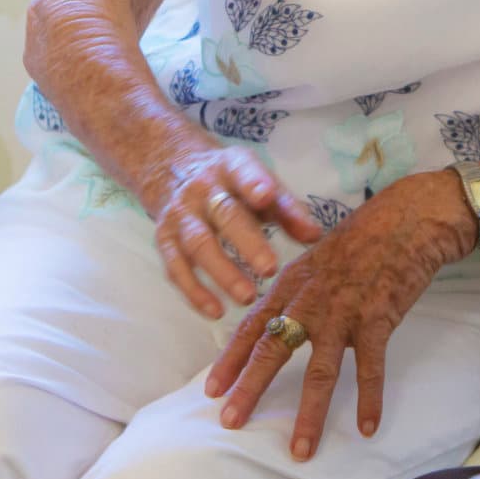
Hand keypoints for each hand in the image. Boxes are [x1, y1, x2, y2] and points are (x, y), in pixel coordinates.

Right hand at [142, 142, 323, 318]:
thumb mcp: (260, 185)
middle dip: (247, 242)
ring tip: (248, 297)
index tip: (267, 197)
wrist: (172, 168)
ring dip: (223, 272)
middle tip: (270, 269)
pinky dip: (194, 292)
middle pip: (224, 214)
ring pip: (199, 244)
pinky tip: (216, 311)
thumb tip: (315, 236)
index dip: (253, 183)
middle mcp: (201, 189)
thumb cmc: (232, 185)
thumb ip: (287, 209)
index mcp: (230, 168)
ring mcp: (180, 215)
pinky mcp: (164, 239)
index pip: (242, 172)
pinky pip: (176, 268)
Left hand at [204, 173, 467, 459]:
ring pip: (321, 371)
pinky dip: (370, 399)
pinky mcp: (378, 319)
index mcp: (291, 285)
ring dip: (310, 414)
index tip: (212, 389)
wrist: (406, 220)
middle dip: (250, 388)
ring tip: (300, 449)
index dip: (230, 359)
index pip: (251, 326)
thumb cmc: (361, 240)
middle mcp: (310, 300)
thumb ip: (294, 293)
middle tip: (230, 421)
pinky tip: (368, 427)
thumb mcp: (315, 260)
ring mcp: (344, 312)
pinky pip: (371, 368)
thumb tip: (274, 321)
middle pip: (273, 349)